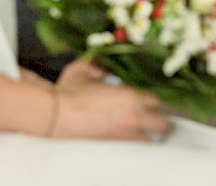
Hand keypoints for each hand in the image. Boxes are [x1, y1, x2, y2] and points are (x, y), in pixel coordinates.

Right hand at [52, 59, 169, 140]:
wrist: (53, 115)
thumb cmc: (67, 92)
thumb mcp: (83, 69)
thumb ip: (98, 65)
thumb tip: (104, 69)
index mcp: (130, 95)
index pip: (157, 100)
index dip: (152, 101)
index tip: (146, 101)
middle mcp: (133, 116)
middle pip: (163, 124)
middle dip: (159, 121)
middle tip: (151, 119)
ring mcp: (124, 135)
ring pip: (150, 141)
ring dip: (148, 135)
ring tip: (140, 132)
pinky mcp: (113, 147)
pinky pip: (134, 150)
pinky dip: (134, 145)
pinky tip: (127, 140)